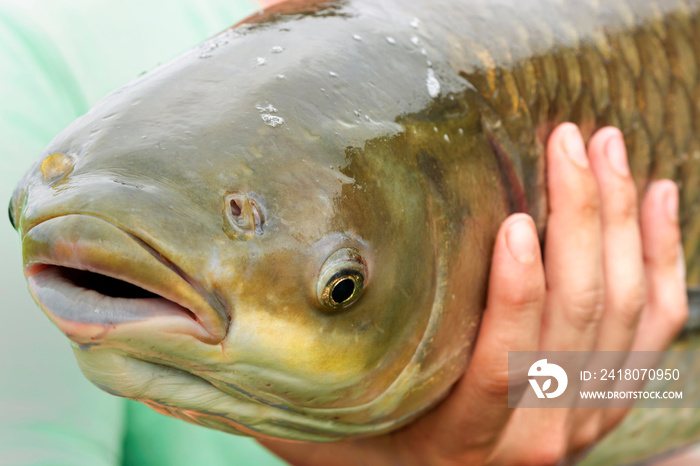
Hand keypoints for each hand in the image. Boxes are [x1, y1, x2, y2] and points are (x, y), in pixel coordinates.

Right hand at [258, 123, 687, 464]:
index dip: (518, 298)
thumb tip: (193, 340)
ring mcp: (584, 415)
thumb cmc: (373, 455)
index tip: (514, 220)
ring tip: (603, 151)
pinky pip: (658, 325)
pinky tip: (654, 198)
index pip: (503, 370)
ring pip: (626, 316)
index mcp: (465, 441)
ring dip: (620, 224)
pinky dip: (662, 256)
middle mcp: (536, 436)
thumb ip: (278, 394)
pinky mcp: (609, 392)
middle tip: (567, 145)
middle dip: (580, 224)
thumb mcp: (323, 435)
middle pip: (579, 327)